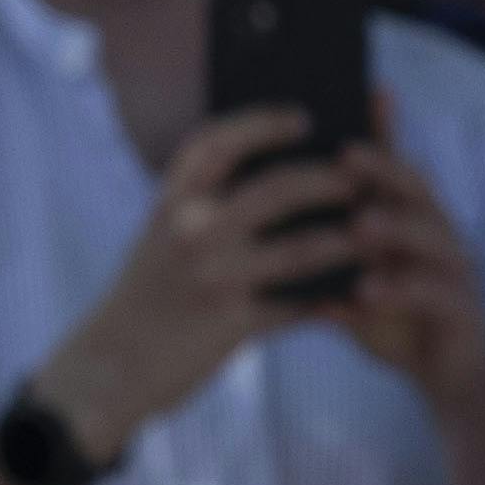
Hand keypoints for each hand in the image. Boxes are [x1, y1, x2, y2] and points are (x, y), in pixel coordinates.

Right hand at [31, 118, 367, 453]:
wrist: (109, 367)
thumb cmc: (148, 295)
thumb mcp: (162, 238)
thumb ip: (206, 207)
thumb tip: (285, 180)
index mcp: (172, 201)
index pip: (218, 142)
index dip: (264, 123)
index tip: (302, 117)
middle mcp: (191, 231)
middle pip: (278, 189)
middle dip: (330, 180)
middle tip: (360, 177)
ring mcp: (213, 278)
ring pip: (302, 249)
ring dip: (346, 239)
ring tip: (375, 231)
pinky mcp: (232, 324)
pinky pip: (299, 306)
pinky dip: (332, 299)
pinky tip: (357, 292)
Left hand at [263, 139, 484, 412]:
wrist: (449, 376)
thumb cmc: (395, 319)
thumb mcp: (356, 278)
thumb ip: (328, 250)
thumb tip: (269, 217)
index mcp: (411, 219)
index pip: (394, 166)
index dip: (382, 130)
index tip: (361, 94)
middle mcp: (439, 234)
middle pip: (418, 189)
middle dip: (384, 171)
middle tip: (347, 156)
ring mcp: (456, 271)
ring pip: (431, 238)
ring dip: (395, 229)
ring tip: (360, 226)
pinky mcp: (463, 311)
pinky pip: (434, 295)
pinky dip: (400, 291)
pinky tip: (366, 292)